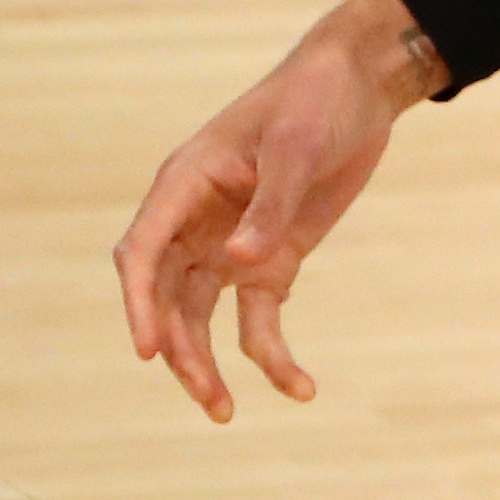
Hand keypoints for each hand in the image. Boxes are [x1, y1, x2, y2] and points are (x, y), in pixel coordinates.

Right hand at [112, 0, 445, 421]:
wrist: (361, 86)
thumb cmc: (317, 100)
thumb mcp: (297, 146)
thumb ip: (271, 204)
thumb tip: (241, 262)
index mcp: (184, 184)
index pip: (142, 252)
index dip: (138, 304)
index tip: (149, 351)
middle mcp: (196, 222)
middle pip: (167, 297)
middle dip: (179, 349)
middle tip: (206, 396)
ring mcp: (231, 245)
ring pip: (201, 317)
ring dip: (209, 363)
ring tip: (223, 413)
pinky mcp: (271, 260)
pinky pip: (259, 318)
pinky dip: (272, 354)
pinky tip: (298, 389)